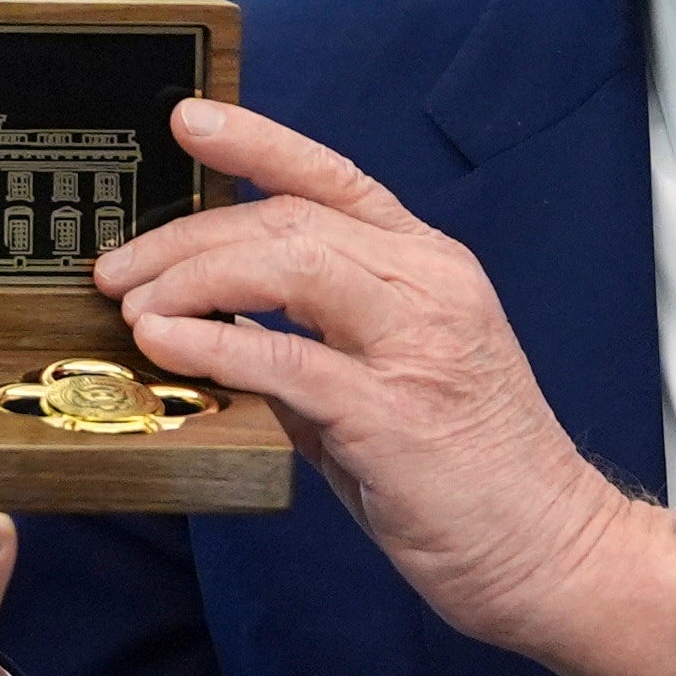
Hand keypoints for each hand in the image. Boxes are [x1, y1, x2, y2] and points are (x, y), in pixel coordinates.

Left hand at [100, 97, 675, 675]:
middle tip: (120, 268)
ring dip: (192, 279)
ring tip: (134, 305)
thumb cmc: (473, 479)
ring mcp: (418, 345)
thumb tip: (218, 333)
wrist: (555, 555)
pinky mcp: (395, 414)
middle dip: (186, 238)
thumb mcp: (392, 384)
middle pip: (287, 220)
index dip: (257, 141)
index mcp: (430, 268)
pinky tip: (169, 344)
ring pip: (287, 264)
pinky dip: (217, 342)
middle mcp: (430, 287)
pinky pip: (288, 358)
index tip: (189, 120)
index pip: (333, 179)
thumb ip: (313, 347)